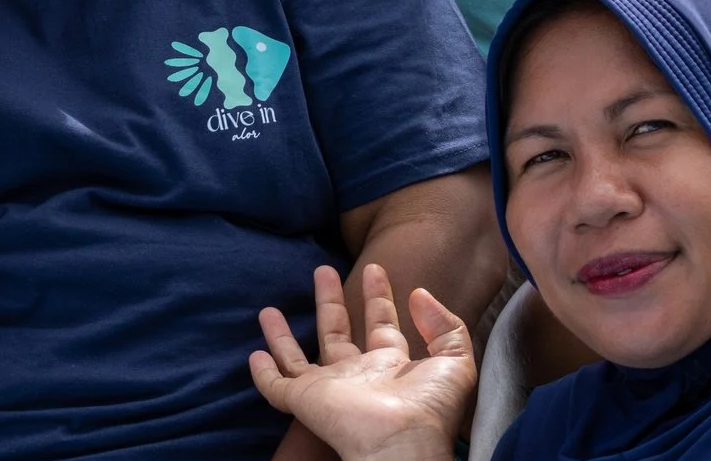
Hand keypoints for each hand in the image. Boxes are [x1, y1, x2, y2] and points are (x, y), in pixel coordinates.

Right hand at [250, 264, 475, 460]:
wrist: (400, 442)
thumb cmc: (428, 406)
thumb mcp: (456, 361)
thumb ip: (446, 326)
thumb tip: (419, 295)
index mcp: (391, 366)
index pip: (381, 325)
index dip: (379, 297)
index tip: (375, 268)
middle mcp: (356, 375)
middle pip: (337, 333)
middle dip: (330, 301)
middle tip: (323, 270)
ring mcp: (327, 389)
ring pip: (299, 359)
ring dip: (283, 335)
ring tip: (268, 310)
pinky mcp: (304, 400)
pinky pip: (277, 388)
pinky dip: (264, 374)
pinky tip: (254, 355)